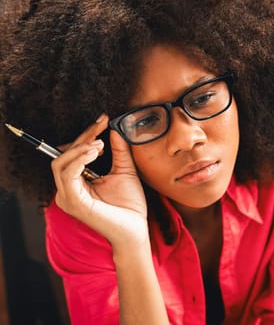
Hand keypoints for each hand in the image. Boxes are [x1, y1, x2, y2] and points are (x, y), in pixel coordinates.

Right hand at [52, 114, 148, 249]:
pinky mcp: (74, 203)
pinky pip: (68, 175)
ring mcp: (68, 197)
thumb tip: (114, 130)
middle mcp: (68, 190)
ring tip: (100, 144)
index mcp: (77, 183)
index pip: (72, 153)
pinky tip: (96, 152)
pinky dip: (79, 159)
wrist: (136, 230)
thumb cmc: (130, 205)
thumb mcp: (125, 171)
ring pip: (60, 163)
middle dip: (83, 137)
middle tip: (101, 126)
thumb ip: (119, 152)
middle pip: (63, 155)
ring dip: (80, 148)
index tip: (102, 120)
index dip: (86, 134)